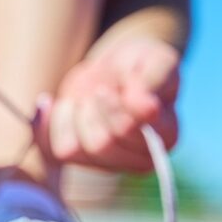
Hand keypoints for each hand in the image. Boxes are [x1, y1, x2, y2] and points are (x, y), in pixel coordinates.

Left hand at [35, 38, 180, 171]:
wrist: (111, 68)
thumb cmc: (138, 63)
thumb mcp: (153, 58)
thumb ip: (156, 79)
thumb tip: (147, 107)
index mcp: (166, 133)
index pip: (132, 132)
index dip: (115, 108)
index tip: (111, 86)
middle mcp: (141, 157)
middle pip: (103, 144)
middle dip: (95, 108)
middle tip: (100, 88)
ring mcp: (111, 163)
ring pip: (81, 148)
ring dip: (79, 114)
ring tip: (89, 96)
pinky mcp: (82, 159)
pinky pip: (59, 149)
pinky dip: (55, 122)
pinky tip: (61, 103)